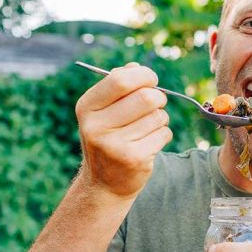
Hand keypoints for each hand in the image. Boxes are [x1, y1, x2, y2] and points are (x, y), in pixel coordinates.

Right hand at [75, 62, 172, 197]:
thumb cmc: (109, 137)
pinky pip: (164, 133)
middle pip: (146, 97)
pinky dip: (163, 134)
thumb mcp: (104, 110)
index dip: (143, 75)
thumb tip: (137, 67)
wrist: (104, 183)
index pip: (120, 80)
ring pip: (158, 116)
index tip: (151, 80)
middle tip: (156, 103)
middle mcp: (96, 127)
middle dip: (158, 97)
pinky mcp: (134, 159)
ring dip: (160, 118)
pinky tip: (149, 142)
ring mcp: (115, 146)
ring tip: (147, 127)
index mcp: (87, 107)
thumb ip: (119, 85)